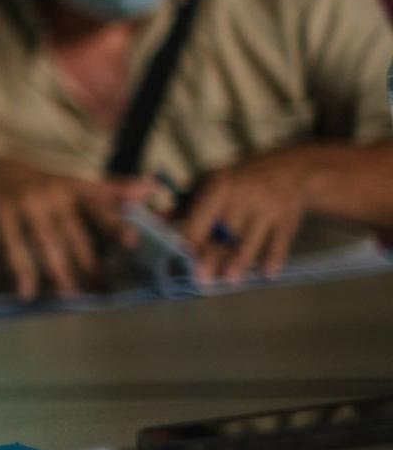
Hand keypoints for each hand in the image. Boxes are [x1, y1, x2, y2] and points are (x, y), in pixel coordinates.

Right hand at [0, 158, 150, 298]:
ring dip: (58, 269)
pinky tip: (26, 291)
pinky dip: (20, 270)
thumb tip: (150, 187)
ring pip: (45, 241)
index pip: (99, 206)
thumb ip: (112, 192)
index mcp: (75, 188)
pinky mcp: (2, 214)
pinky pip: (12, 246)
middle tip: (100, 290)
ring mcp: (26, 203)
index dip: (115, 223)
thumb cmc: (46, 189)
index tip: (133, 242)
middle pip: (73, 232)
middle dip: (88, 263)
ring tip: (69, 296)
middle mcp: (52, 193)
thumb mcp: (76, 185)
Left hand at [181, 152, 309, 282]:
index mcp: (219, 187)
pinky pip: (279, 243)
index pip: (201, 218)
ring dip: (239, 263)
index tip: (183, 258)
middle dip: (212, 257)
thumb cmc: (241, 179)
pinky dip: (273, 259)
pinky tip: (267, 273)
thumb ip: (187, 203)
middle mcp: (244, 198)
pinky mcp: (288, 220)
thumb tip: (160, 219)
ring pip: (250, 242)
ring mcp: (268, 210)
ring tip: (229, 280)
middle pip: (224, 234)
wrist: (290, 169)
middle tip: (201, 279)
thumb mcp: (211, 180)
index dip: (191, 241)